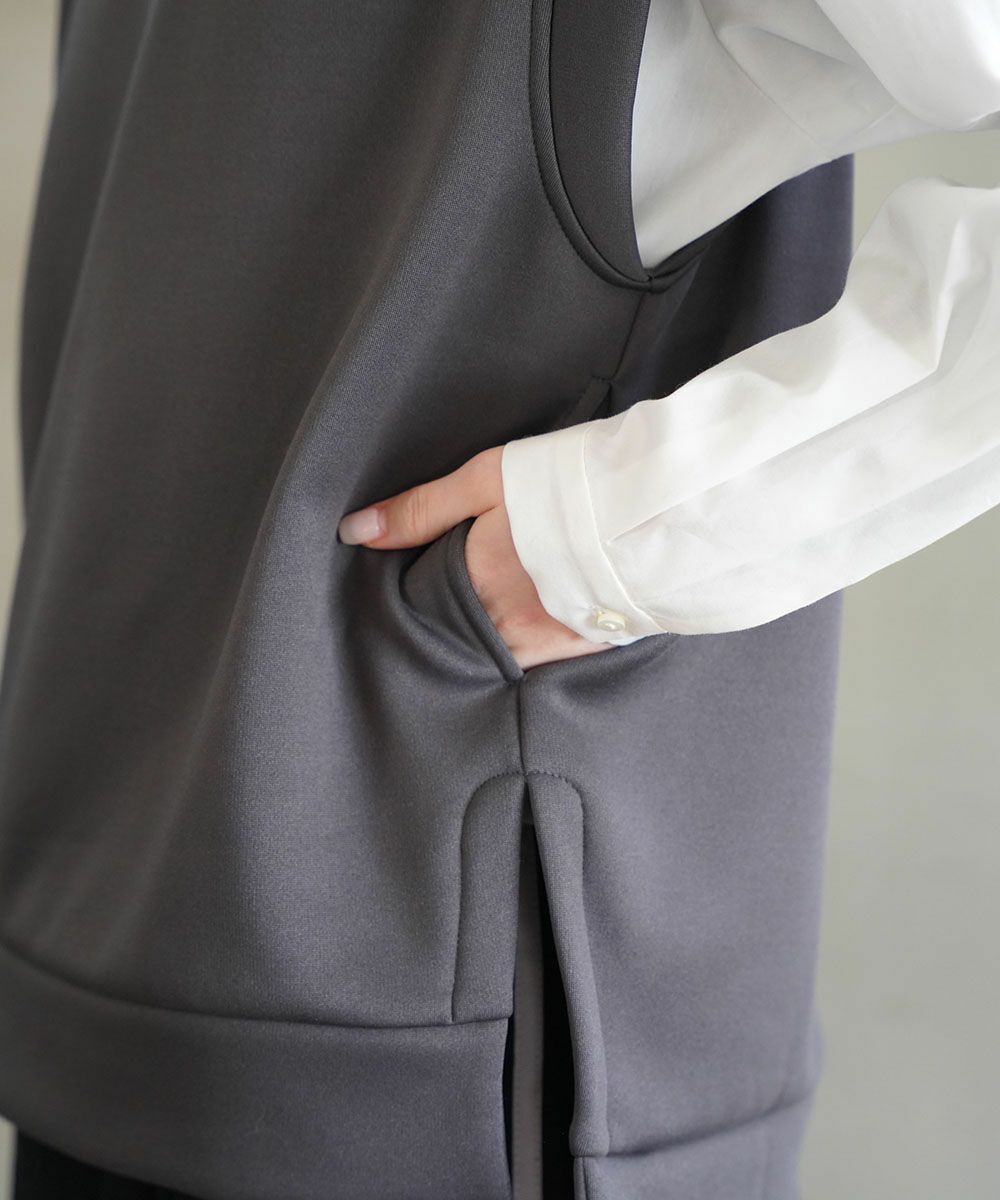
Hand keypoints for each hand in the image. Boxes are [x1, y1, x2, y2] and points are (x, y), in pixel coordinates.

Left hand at [336, 446, 613, 669]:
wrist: (652, 507)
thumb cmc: (564, 485)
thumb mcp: (483, 480)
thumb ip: (419, 510)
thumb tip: (355, 532)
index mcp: (474, 584)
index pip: (425, 609)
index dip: (418, 601)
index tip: (417, 591)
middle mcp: (505, 625)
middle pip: (461, 638)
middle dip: (452, 627)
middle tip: (454, 607)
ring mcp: (546, 643)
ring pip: (499, 655)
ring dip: (490, 640)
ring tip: (493, 615)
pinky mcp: (585, 647)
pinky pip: (542, 660)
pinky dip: (530, 647)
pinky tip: (533, 626)